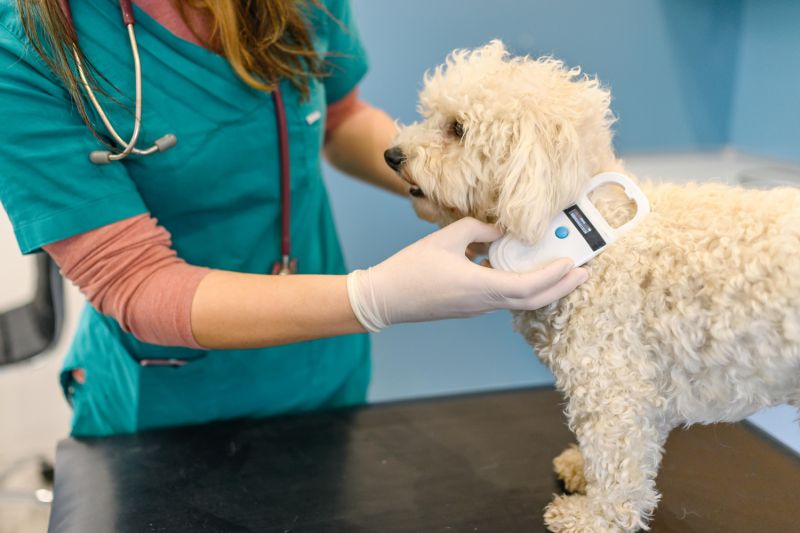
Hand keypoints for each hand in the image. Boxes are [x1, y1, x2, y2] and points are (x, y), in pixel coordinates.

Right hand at [346, 217, 588, 331]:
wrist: (386, 298)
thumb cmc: (411, 268)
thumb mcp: (446, 238)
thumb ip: (479, 229)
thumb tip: (501, 229)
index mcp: (480, 286)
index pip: (528, 287)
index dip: (554, 277)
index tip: (574, 264)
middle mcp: (483, 302)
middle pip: (532, 301)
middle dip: (561, 287)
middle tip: (583, 273)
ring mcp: (476, 308)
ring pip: (519, 301)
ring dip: (543, 288)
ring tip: (561, 271)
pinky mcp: (469, 306)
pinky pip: (502, 296)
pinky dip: (521, 285)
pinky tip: (521, 268)